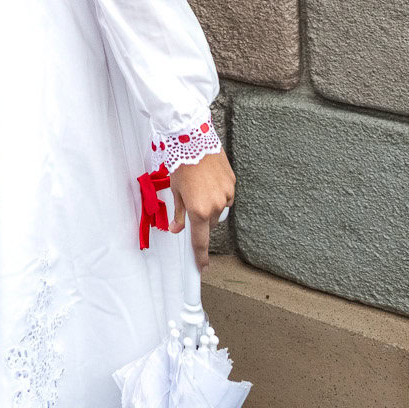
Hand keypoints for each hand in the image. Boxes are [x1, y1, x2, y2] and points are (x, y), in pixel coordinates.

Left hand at [170, 149, 235, 271]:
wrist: (194, 140)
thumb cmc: (181, 165)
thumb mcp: (175, 191)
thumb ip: (178, 214)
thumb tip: (176, 230)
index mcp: (198, 210)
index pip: (200, 240)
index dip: (201, 256)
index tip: (202, 267)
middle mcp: (215, 206)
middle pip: (209, 223)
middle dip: (201, 217)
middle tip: (192, 200)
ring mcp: (226, 195)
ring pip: (219, 210)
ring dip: (211, 204)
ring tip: (200, 186)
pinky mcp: (233, 184)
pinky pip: (226, 196)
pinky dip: (219, 193)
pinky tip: (210, 180)